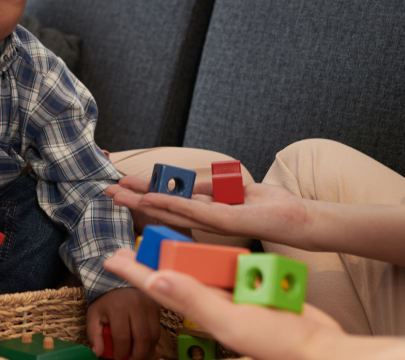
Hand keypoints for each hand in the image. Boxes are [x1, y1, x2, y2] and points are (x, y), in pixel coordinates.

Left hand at [87, 287, 160, 359]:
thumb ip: (94, 334)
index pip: (122, 338)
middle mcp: (136, 306)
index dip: (121, 353)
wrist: (119, 279)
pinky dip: (152, 340)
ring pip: (153, 336)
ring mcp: (149, 306)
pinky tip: (144, 344)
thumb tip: (97, 353)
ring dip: (147, 350)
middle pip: (142, 339)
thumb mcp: (94, 314)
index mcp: (118, 308)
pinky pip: (158, 329)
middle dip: (137, 356)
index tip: (117, 358)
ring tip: (138, 354)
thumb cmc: (106, 300)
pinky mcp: (157, 307)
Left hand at [103, 249, 346, 359]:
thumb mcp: (230, 319)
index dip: (133, 271)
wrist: (317, 346)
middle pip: (173, 273)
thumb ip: (194, 299)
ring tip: (158, 240)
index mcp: (201, 307)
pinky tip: (203, 250)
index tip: (111, 257)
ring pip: (196, 270)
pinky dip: (210, 258)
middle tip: (128, 245)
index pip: (157, 285)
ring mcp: (229, 295)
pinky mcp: (248, 289)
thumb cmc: (277, 340)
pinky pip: (222, 271)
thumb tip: (156, 279)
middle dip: (150, 259)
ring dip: (177, 255)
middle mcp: (210, 300)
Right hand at [105, 175, 312, 247]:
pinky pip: (191, 210)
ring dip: (142, 200)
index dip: (145, 191)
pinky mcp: (224, 221)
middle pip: (162, 207)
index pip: (170, 200)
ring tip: (118, 193)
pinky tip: (150, 198)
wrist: (298, 219)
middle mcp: (204, 219)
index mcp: (206, 210)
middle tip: (106, 190)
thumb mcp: (235, 189)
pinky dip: (169, 203)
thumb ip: (211, 187)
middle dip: (133, 198)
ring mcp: (212, 222)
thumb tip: (190, 183)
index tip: (122, 182)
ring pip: (169, 209)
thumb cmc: (271, 206)